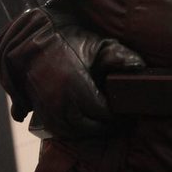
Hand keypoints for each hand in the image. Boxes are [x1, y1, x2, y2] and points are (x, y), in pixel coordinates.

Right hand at [0, 9, 145, 135]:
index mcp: (76, 86)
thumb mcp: (94, 44)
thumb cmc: (66, 39)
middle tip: (118, 122)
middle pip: (89, 126)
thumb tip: (139, 65)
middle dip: (105, 126)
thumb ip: (118, 56)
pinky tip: (83, 124)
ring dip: (89, 131)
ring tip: (102, 125)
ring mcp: (47, 108)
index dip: (116, 115)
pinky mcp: (39, 110)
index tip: (126, 113)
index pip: (103, 112)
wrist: (32, 40)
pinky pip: (57, 129)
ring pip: (73, 131)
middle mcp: (60, 101)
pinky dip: (72, 130)